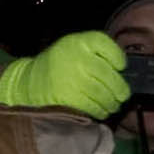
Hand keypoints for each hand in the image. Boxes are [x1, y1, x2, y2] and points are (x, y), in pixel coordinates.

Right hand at [0, 29, 129, 117]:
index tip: (121, 67)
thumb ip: (96, 51)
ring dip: (112, 102)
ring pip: (103, 93)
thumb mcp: (74, 47)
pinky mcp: (69, 97)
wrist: (29, 82)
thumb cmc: (60, 65)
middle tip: (122, 95)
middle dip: (120, 88)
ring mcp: (73, 78)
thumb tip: (123, 68)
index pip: (106, 44)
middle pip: (110, 74)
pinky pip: (92, 106)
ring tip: (113, 105)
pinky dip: (100, 110)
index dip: (118, 58)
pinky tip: (101, 111)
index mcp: (79, 42)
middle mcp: (78, 57)